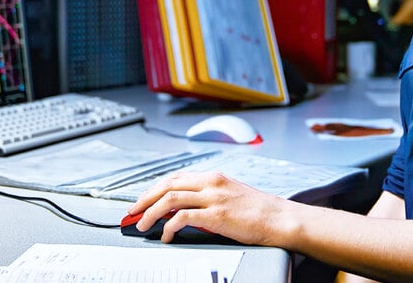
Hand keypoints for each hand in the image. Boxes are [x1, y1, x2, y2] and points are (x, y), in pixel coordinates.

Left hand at [127, 171, 294, 244]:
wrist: (279, 218)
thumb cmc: (258, 210)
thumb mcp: (230, 195)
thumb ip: (209, 196)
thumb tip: (186, 209)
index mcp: (214, 177)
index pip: (175, 178)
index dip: (155, 188)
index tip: (143, 200)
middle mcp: (211, 183)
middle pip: (167, 185)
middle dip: (145, 198)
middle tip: (133, 212)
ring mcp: (213, 198)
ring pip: (170, 199)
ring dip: (151, 212)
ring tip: (142, 225)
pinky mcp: (216, 215)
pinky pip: (183, 217)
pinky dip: (169, 226)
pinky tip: (166, 235)